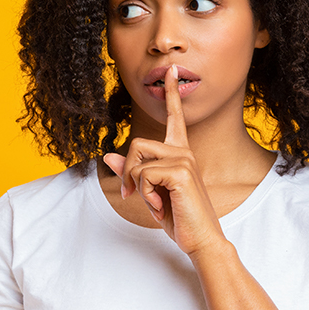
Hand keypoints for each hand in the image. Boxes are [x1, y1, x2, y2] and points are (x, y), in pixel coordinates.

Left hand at [103, 65, 225, 257]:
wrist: (200, 239)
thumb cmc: (178, 217)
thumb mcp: (149, 193)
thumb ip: (131, 173)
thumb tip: (107, 156)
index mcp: (180, 152)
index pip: (174, 117)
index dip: (171, 93)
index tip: (171, 70)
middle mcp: (184, 151)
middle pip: (136, 144)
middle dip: (128, 173)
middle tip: (136, 195)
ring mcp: (184, 159)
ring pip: (137, 161)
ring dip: (137, 187)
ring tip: (155, 202)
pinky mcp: (181, 172)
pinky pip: (143, 175)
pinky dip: (145, 194)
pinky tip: (161, 205)